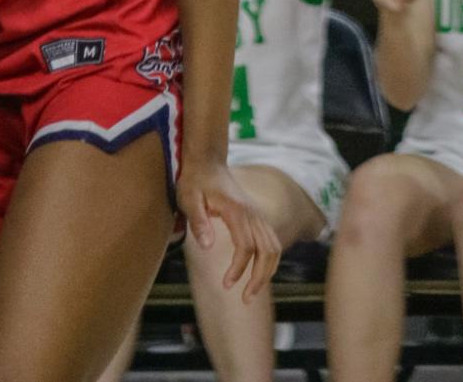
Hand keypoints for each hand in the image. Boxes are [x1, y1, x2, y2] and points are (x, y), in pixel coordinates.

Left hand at [177, 156, 279, 298]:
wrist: (208, 161)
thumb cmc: (195, 181)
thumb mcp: (188, 199)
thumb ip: (198, 221)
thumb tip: (207, 247)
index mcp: (237, 210)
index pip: (247, 246)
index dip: (239, 269)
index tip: (226, 285)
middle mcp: (252, 213)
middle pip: (268, 250)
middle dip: (259, 278)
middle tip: (245, 300)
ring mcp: (257, 214)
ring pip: (274, 247)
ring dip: (267, 272)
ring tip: (251, 293)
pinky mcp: (256, 217)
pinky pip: (271, 241)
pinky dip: (269, 260)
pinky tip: (256, 274)